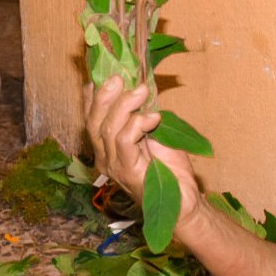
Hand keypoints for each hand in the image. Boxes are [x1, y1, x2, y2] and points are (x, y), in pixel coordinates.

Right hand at [84, 77, 202, 220]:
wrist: (184, 201)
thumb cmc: (170, 169)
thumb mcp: (155, 134)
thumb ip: (142, 115)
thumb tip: (138, 87)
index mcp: (107, 148)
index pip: (90, 118)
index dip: (92, 96)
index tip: (103, 74)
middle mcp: (104, 158)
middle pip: (93, 122)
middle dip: (104, 96)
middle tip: (119, 77)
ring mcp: (114, 166)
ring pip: (108, 128)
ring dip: (125, 105)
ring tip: (142, 91)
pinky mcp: (127, 172)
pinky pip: (124, 141)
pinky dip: (138, 124)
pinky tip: (153, 118)